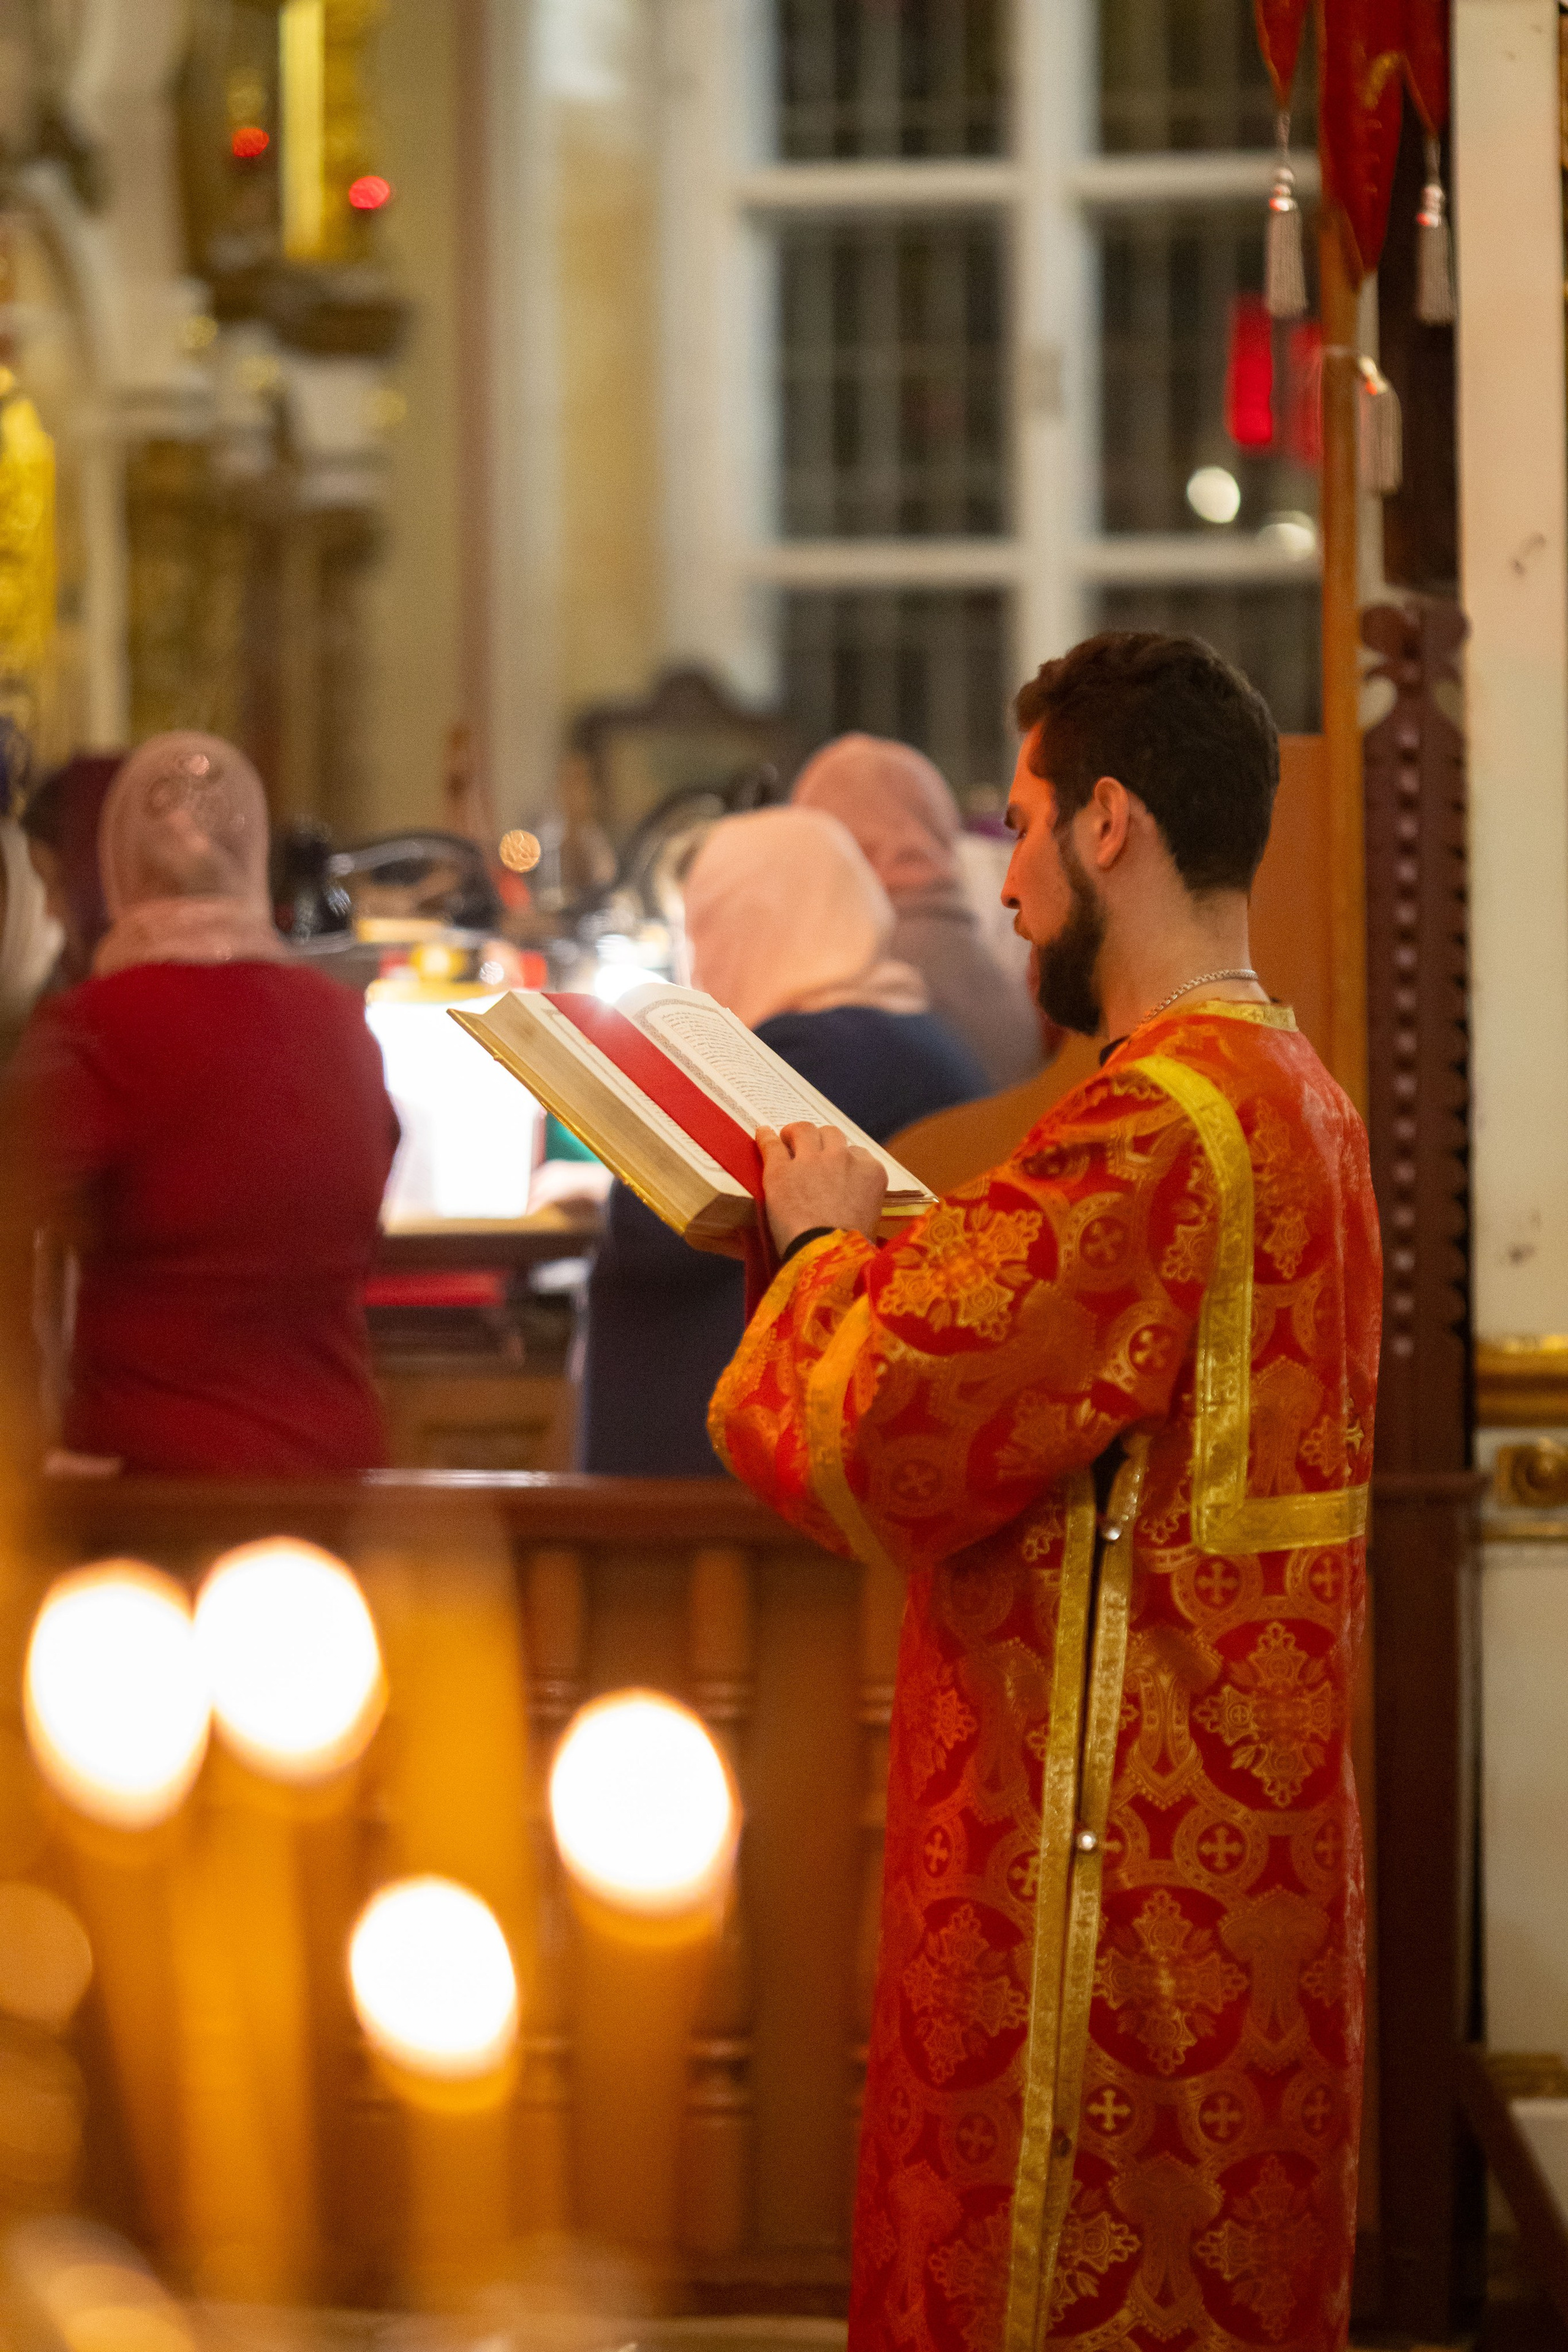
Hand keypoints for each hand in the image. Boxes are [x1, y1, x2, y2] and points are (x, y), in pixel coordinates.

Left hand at [756, 1122, 887, 1254]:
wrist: (829, 1257)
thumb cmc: (852, 1247)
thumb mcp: (871, 1216)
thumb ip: (861, 1196)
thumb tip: (847, 1198)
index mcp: (870, 1171)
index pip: (857, 1153)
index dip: (844, 1159)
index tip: (835, 1168)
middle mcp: (843, 1158)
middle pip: (831, 1134)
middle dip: (821, 1141)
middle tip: (810, 1149)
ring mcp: (811, 1161)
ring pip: (804, 1130)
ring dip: (796, 1134)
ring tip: (787, 1139)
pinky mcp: (781, 1170)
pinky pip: (771, 1144)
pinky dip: (765, 1137)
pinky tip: (762, 1133)